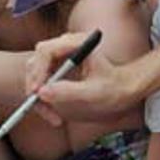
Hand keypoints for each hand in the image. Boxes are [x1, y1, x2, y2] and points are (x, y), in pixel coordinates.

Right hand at [25, 31, 140, 124]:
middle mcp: (67, 45)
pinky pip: (41, 81)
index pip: (46, 51)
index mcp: (78, 43)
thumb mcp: (94, 93)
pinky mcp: (58, 65)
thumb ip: (69, 91)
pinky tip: (53, 113)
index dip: (37, 71)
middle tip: (40, 107)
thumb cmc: (115, 88)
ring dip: (38, 95)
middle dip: (35, 85)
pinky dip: (43, 97)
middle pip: (37, 61)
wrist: (125, 88)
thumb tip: (42, 92)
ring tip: (52, 116)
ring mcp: (61, 54)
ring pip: (36, 73)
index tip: (36, 92)